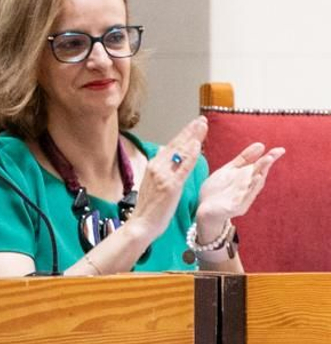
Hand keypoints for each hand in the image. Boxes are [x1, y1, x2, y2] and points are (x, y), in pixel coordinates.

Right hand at [120, 116, 205, 247]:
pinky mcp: (170, 185)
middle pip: (176, 145)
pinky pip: (182, 168)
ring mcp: (163, 175)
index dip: (184, 134)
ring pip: (180, 152)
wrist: (141, 224)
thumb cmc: (149, 208)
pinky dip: (190, 155)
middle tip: (202, 119)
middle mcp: (157, 167)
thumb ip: (163, 172)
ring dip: (192, 137)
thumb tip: (171, 161)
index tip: (194, 125)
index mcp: (154, 166)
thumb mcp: (154, 185)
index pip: (172, 146)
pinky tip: (196, 145)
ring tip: (202, 126)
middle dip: (190, 131)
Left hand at [196, 140, 283, 240]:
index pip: (260, 166)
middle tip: (271, 156)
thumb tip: (261, 145)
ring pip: (252, 188)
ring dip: (257, 180)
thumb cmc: (219, 189)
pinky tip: (250, 185)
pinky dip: (247, 192)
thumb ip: (244, 159)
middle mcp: (248, 188)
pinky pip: (242, 200)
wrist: (205, 209)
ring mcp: (242, 199)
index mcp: (246, 178)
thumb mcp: (230, 170)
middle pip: (258, 176)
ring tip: (262, 170)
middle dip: (264, 167)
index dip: (270, 158)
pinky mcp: (234, 208)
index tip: (280, 150)